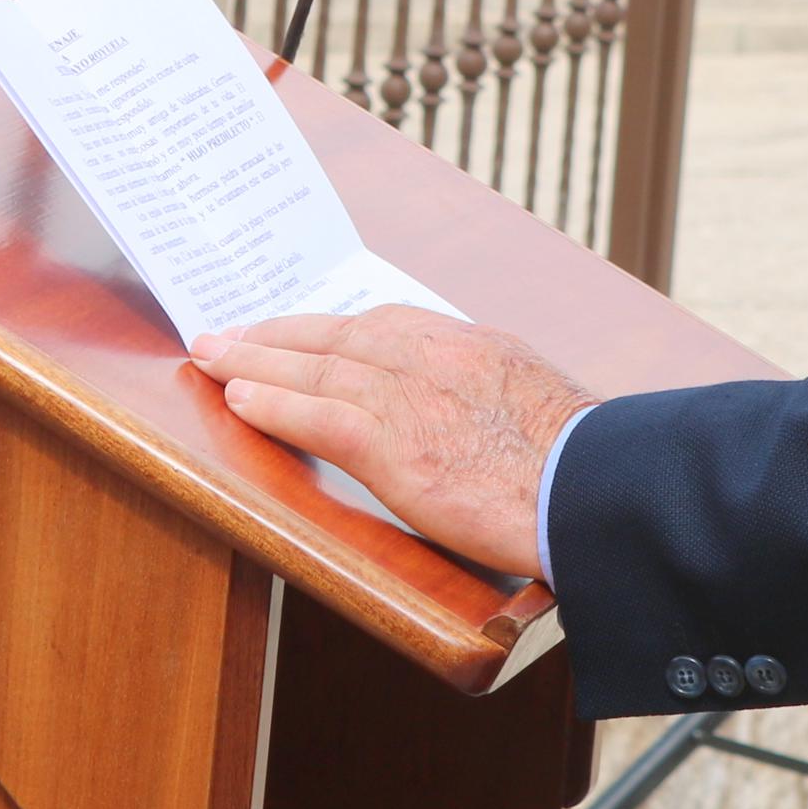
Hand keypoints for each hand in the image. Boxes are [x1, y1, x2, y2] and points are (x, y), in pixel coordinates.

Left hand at [189, 307, 589, 579]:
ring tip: (211, 354)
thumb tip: (466, 409)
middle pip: (336, 335)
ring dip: (254, 359)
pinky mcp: (396, 446)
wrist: (596, 485)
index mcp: (469, 344)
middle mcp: (433, 356)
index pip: (380, 323)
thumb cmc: (580, 459)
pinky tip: (238, 397)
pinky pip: (318, 416)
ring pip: (315, 369)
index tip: (295, 327)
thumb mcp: (536, 399)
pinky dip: (274, 404)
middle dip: (276, 333)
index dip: (327, 327)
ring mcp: (412, 396)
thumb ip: (487, 392)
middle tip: (226, 331)